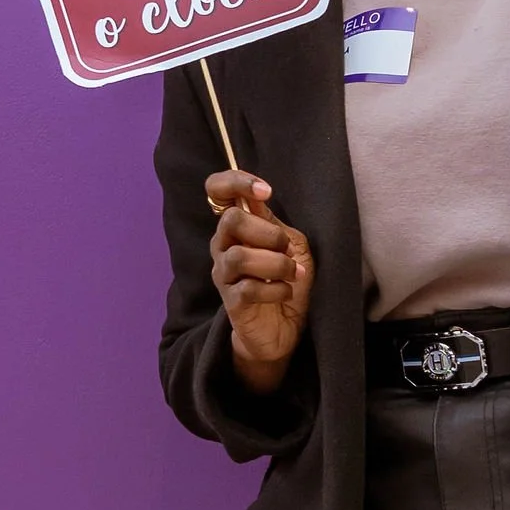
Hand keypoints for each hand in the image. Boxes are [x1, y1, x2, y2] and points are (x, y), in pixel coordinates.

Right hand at [207, 169, 313, 392]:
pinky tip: (286, 292)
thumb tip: (259, 199)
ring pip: (239, 256)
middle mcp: (223, 246)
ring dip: (276, 263)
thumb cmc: (287, 279)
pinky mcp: (231, 303)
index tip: (266, 191)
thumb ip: (274, 223)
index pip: (217, 191)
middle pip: (232, 220)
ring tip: (293, 274)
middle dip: (269, 233)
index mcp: (237, 226)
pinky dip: (276, 289)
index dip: (236, 182)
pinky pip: (249, 288)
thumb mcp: (292, 244)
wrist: (285, 327)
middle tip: (287, 250)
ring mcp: (223, 275)